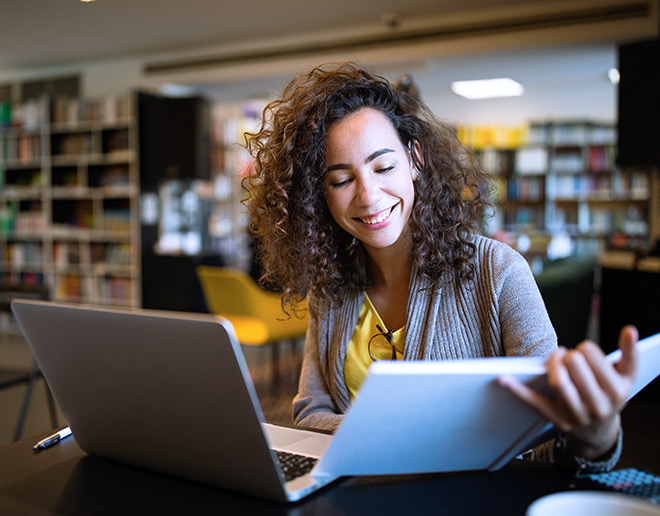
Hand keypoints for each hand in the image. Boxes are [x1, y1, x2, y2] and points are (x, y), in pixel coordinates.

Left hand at [499, 325, 638, 459]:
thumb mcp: (627, 376)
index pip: (593, 359)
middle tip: (569, 356)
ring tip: (556, 358)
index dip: (586, 349)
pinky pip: (535, 403)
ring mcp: (576, 414)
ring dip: (552, 365)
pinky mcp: (556, 420)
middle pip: (575, 369)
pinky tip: (503, 378)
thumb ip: (630, 352)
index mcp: (615, 391)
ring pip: (558, 384)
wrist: (600, 431)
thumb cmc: (611, 394)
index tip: (584, 350)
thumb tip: (629, 330)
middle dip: (569, 356)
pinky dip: (517, 391)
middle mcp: (597, 405)